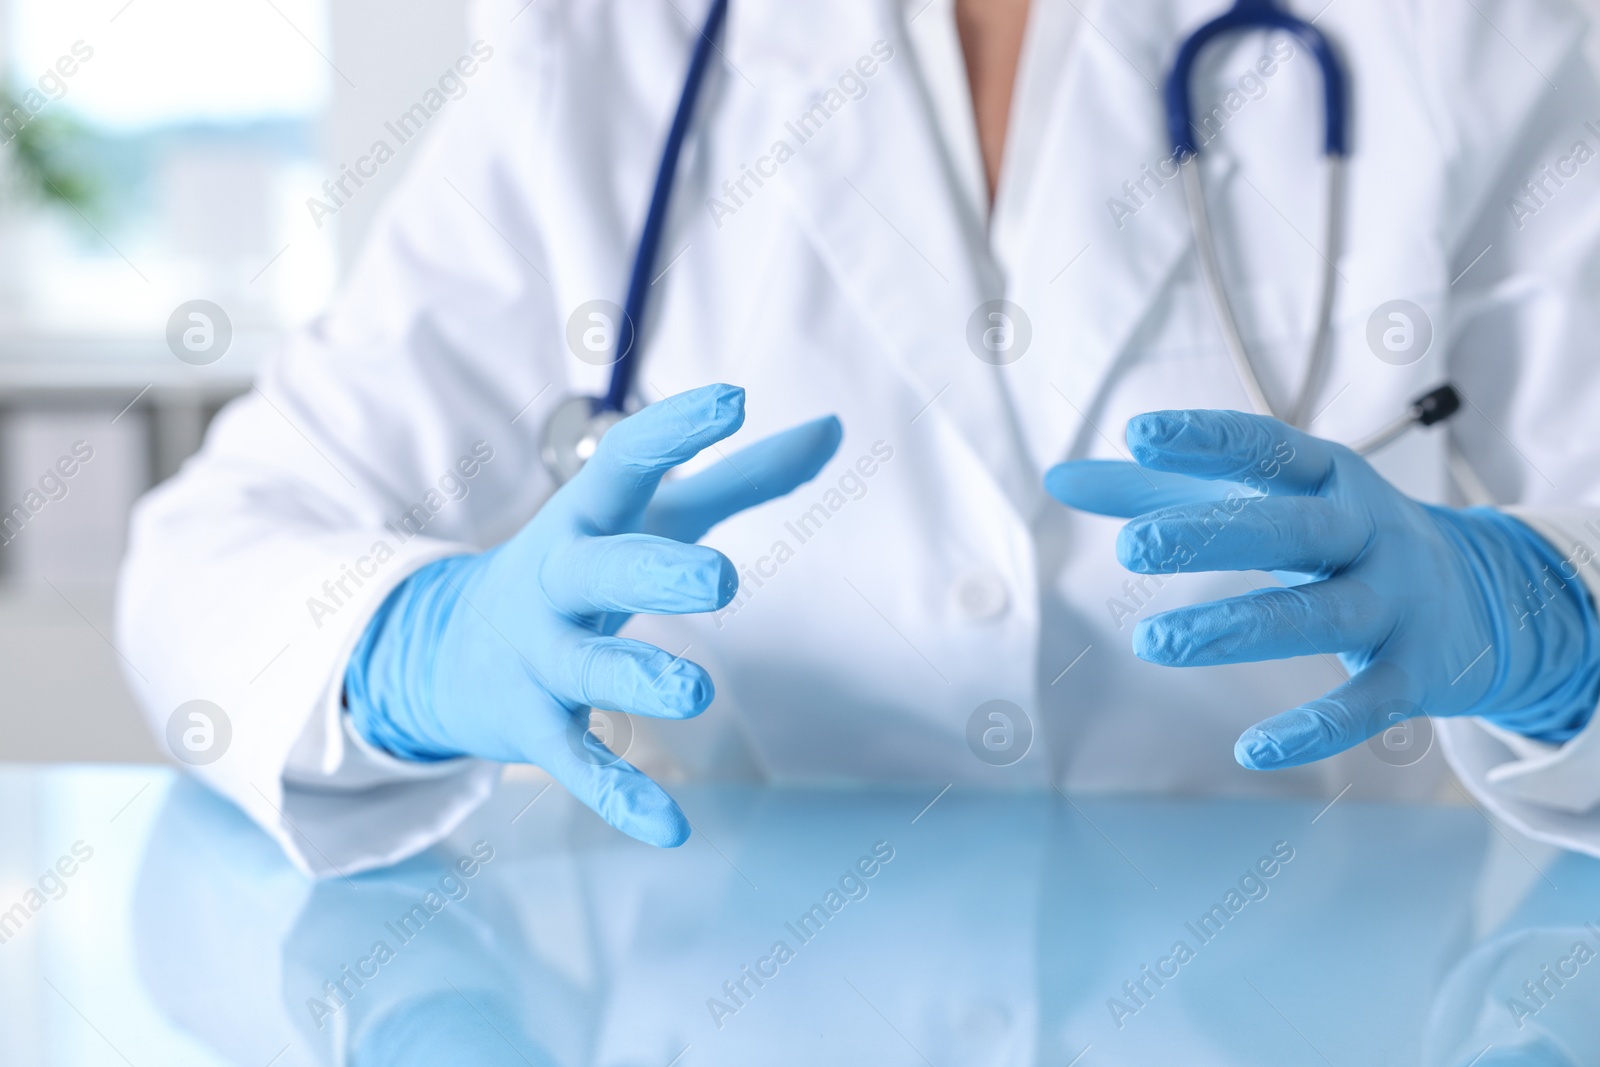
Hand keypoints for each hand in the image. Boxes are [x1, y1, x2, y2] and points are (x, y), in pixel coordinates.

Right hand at [345, 384, 840, 844]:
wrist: (445, 649)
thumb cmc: (580, 566)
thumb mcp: (648, 518)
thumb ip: (740, 478)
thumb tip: (835, 429)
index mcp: (584, 518)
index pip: (625, 462)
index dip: (674, 430)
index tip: (734, 400)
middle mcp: (554, 581)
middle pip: (599, 569)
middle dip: (652, 572)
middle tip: (718, 579)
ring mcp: (538, 657)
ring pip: (584, 669)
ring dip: (635, 680)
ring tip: (693, 691)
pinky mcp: (531, 728)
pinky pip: (576, 765)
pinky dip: (619, 796)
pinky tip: (672, 829)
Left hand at [1044, 409, 1599, 769]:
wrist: (1486, 598)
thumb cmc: (1340, 537)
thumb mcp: (1264, 502)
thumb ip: (1160, 490)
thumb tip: (1058, 476)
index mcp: (1328, 478)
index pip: (1266, 448)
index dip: (1207, 439)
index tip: (1139, 433)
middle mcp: (1368, 532)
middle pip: (1294, 529)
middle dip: (1215, 534)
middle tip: (1132, 545)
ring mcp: (1396, 603)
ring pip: (1320, 617)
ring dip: (1239, 629)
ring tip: (1154, 644)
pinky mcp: (1417, 675)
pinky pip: (1366, 705)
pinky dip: (1315, 730)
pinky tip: (1251, 752)